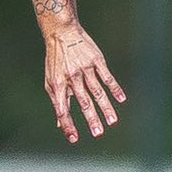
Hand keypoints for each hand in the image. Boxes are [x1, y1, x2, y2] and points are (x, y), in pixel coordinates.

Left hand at [44, 24, 125, 143]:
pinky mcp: (96, 60)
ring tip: (112, 122)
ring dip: (105, 108)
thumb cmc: (55, 60)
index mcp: (58, 84)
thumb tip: (60, 124)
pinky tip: (121, 99)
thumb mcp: (51, 80)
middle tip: (98, 134)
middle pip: (83, 102)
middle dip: (91, 119)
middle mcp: (72, 77)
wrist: (61, 33)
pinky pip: (107, 77)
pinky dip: (115, 88)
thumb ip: (57, 102)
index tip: (74, 139)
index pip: (63, 109)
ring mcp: (85, 68)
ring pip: (97, 91)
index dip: (68, 124)